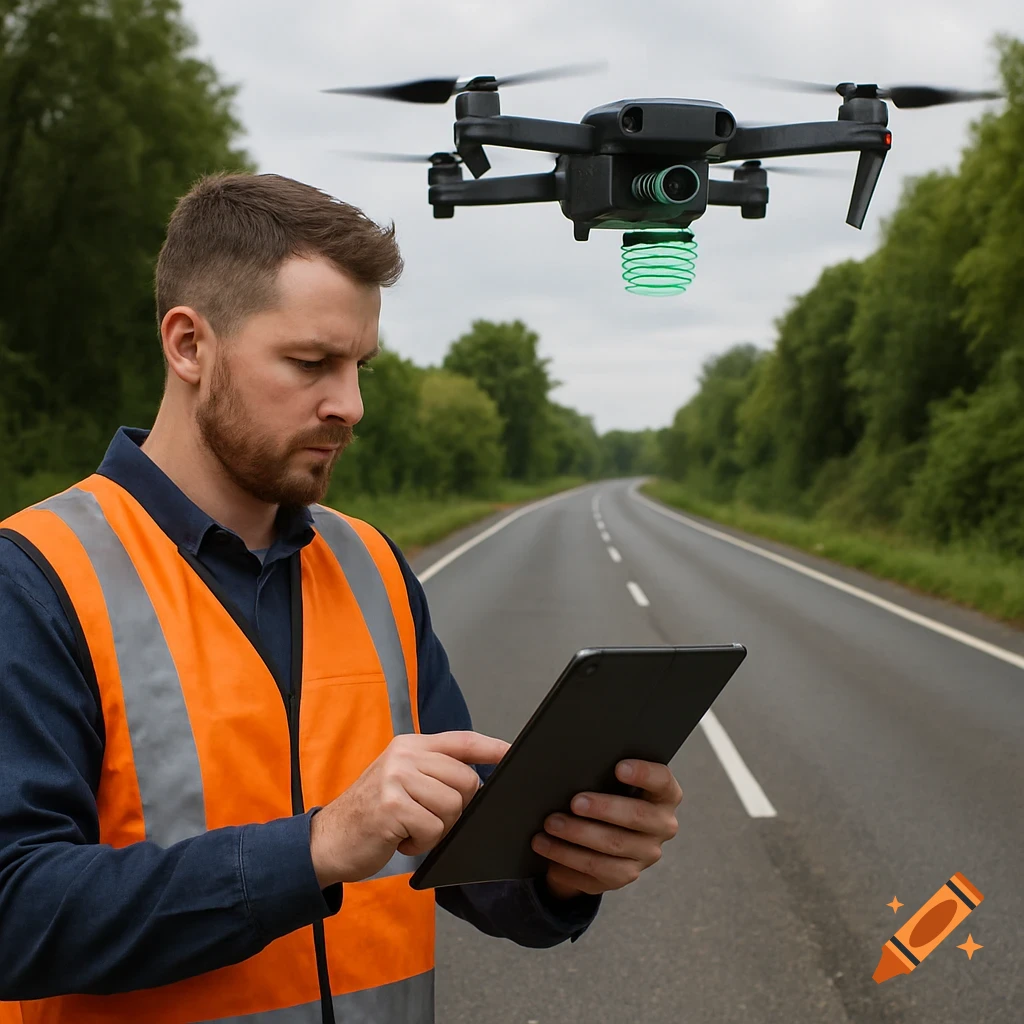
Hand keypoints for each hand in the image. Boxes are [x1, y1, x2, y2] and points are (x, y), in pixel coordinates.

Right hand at [309, 730, 509, 886]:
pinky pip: (434, 829)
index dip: (492, 747)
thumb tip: (477, 782)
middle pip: (467, 780)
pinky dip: (422, 843)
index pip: (462, 741)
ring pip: (453, 807)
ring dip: (437, 829)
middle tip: (428, 818)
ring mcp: (397, 778)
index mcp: (410, 745)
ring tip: (411, 829)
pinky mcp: (392, 806)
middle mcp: (404, 755)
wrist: (327, 840)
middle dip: (457, 809)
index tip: (513, 753)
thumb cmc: (371, 814)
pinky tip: (401, 839)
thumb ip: (434, 773)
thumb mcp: (401, 781)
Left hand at [531, 759, 681, 898]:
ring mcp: (645, 854)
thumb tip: (519, 749)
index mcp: (662, 794)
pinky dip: (567, 859)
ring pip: (613, 847)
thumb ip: (582, 760)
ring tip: (550, 824)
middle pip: (638, 817)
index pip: (662, 780)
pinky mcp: (623, 876)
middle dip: (604, 808)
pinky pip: (596, 871)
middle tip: (574, 802)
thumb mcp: (597, 775)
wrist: (594, 834)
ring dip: (578, 835)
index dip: (644, 774)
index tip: (618, 767)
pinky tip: (547, 847)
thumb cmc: (598, 792)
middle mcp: (662, 825)